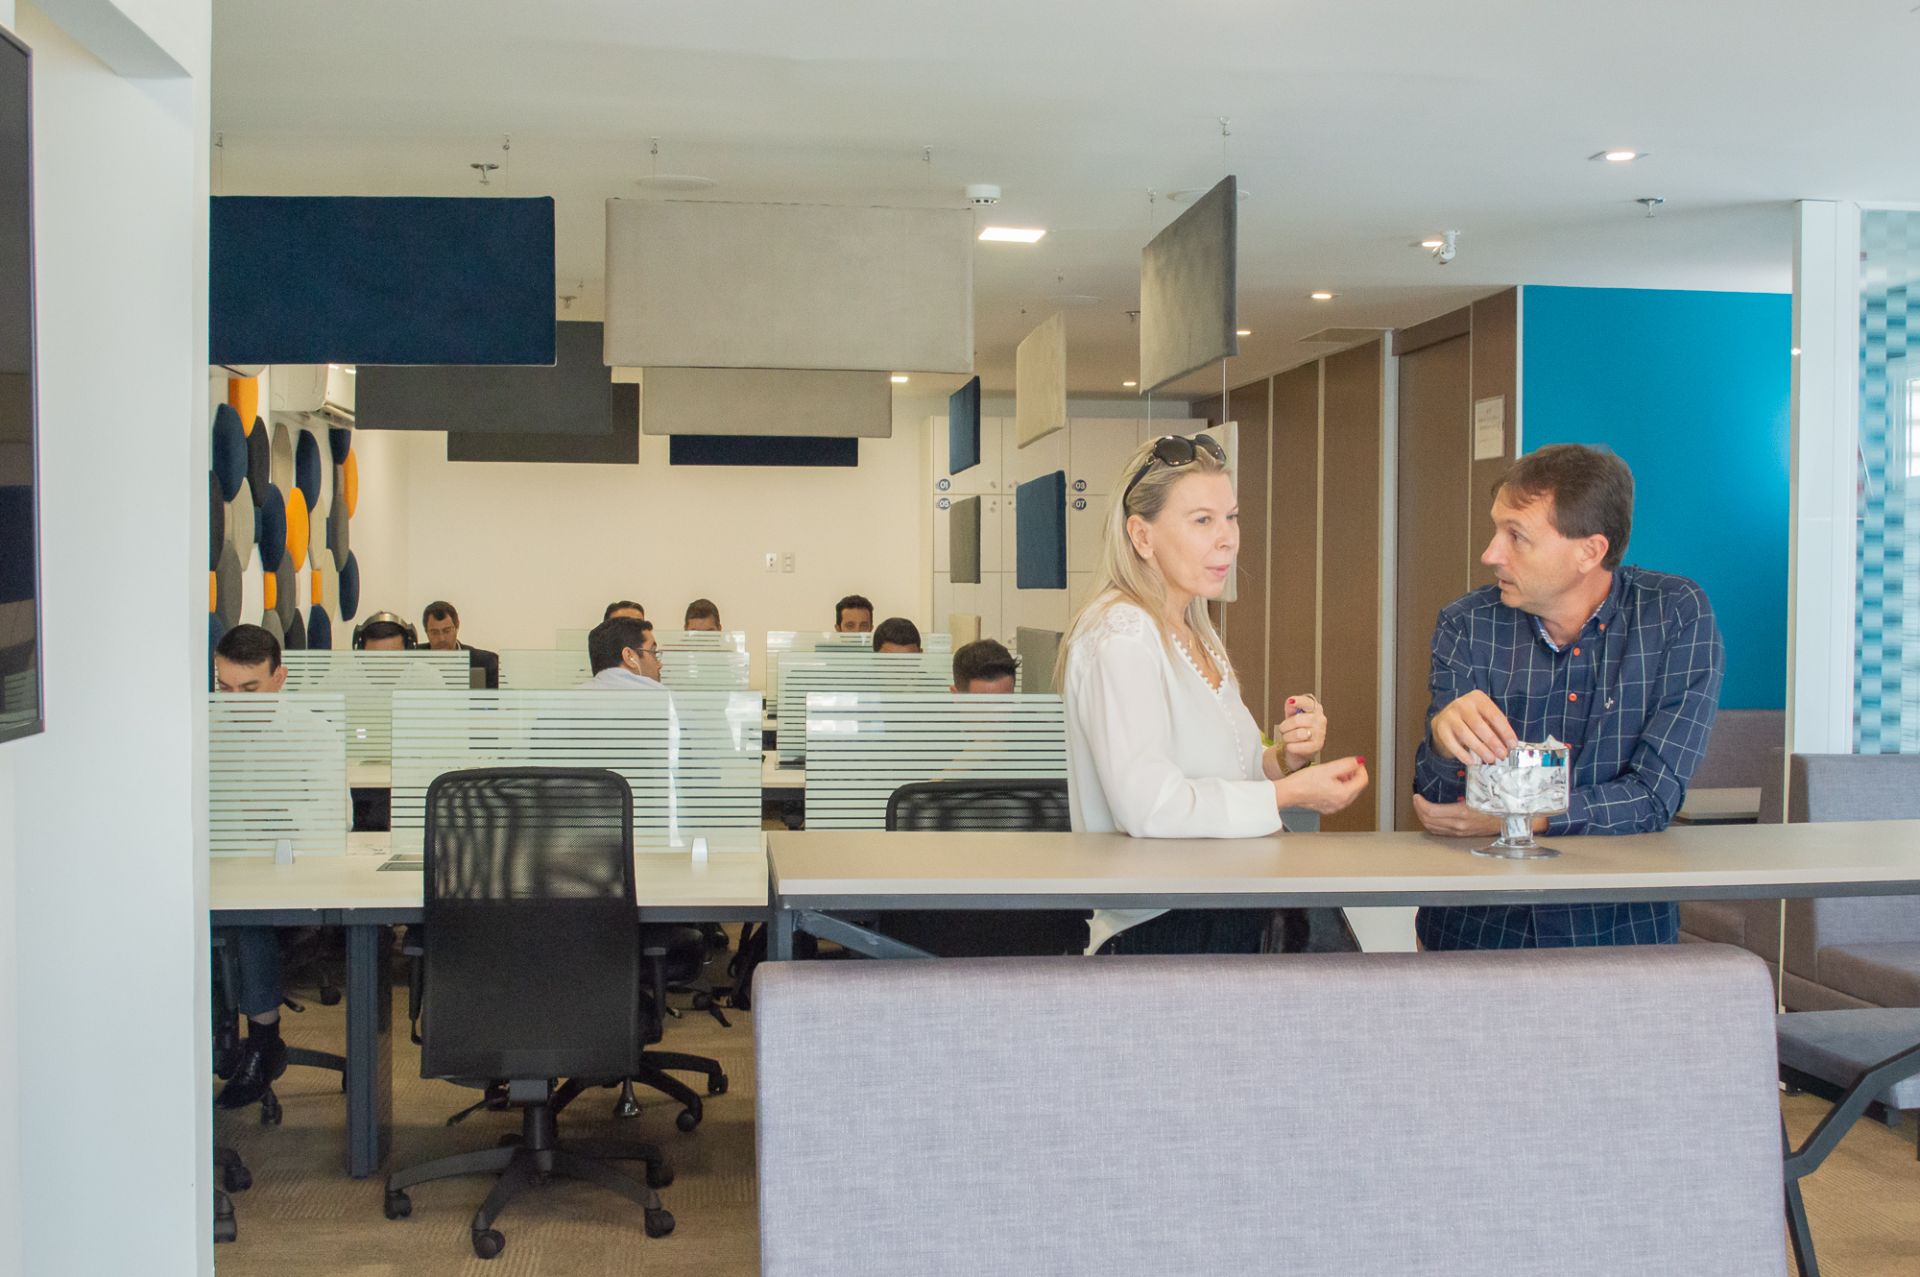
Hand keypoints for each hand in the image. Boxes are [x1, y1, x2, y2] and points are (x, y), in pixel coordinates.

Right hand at [1275, 756, 1368, 815]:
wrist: (1288, 792)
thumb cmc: (1303, 782)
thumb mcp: (1328, 768)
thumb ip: (1347, 764)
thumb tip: (1359, 761)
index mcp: (1344, 794)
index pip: (1363, 780)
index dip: (1360, 769)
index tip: (1355, 763)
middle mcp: (1341, 803)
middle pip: (1357, 787)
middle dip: (1352, 775)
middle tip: (1343, 767)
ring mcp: (1334, 807)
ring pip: (1348, 792)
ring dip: (1345, 781)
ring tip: (1332, 774)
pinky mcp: (1327, 808)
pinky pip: (1339, 797)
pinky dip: (1337, 789)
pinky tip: (1326, 782)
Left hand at [1276, 694, 1326, 772]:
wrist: (1301, 747)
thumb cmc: (1297, 729)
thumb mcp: (1292, 715)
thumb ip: (1291, 707)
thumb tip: (1290, 702)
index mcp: (1316, 709)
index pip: (1307, 703)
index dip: (1298, 701)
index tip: (1290, 701)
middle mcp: (1320, 720)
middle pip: (1297, 720)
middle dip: (1285, 726)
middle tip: (1283, 730)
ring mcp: (1320, 733)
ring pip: (1297, 734)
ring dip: (1287, 737)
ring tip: (1288, 738)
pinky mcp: (1317, 746)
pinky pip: (1298, 746)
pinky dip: (1291, 746)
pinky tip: (1291, 745)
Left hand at [1411, 794, 1546, 838]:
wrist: (1512, 820)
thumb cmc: (1499, 803)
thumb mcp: (1482, 790)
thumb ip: (1468, 784)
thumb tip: (1455, 770)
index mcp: (1462, 813)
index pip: (1432, 812)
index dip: (1420, 804)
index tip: (1417, 795)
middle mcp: (1459, 825)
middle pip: (1429, 821)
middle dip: (1418, 809)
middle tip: (1416, 799)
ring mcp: (1460, 832)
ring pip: (1433, 828)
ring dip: (1423, 818)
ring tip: (1420, 807)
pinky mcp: (1462, 835)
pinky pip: (1441, 832)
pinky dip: (1432, 825)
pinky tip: (1431, 818)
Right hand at [1428, 690, 1518, 765]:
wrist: (1446, 719)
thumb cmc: (1472, 719)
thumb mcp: (1486, 718)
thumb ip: (1497, 729)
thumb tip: (1509, 746)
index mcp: (1477, 698)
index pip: (1494, 716)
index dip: (1505, 732)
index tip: (1513, 745)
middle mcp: (1462, 704)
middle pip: (1479, 725)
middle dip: (1492, 742)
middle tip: (1502, 755)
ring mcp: (1449, 715)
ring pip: (1465, 734)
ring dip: (1479, 749)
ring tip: (1490, 759)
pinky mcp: (1440, 728)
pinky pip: (1451, 743)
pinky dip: (1462, 754)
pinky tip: (1472, 762)